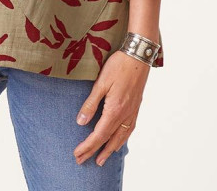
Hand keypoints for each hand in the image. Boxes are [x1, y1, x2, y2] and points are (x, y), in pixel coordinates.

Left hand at [72, 49, 148, 165]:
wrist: (139, 56)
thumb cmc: (119, 66)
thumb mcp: (101, 83)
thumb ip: (91, 103)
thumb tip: (81, 122)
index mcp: (115, 110)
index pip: (99, 135)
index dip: (88, 146)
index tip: (77, 155)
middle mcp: (125, 115)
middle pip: (109, 139)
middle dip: (95, 152)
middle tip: (83, 161)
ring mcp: (132, 112)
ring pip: (121, 137)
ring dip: (110, 149)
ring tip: (102, 159)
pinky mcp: (136, 107)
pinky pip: (129, 129)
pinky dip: (122, 139)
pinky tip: (119, 140)